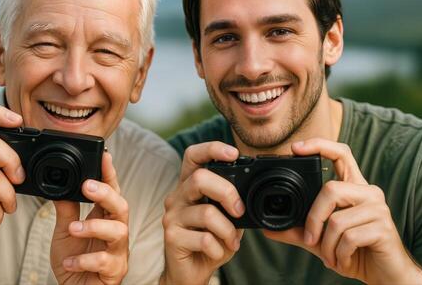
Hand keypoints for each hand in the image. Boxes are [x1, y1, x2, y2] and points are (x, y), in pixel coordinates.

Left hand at [50, 152, 128, 284]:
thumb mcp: (64, 232)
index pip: (111, 191)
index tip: (104, 156)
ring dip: (95, 227)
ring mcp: (118, 252)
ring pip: (119, 232)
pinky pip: (105, 262)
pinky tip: (69, 261)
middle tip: (88, 185)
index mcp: (105, 218)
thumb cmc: (74, 261)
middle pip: (122, 206)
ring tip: (73, 228)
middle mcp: (116, 231)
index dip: (109, 174)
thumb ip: (66, 210)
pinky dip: (84, 260)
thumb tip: (60, 184)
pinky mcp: (114, 272)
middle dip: (107, 194)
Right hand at [161, 142, 243, 284]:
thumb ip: (232, 203)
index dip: (212, 149)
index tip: (234, 153)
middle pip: (199, 179)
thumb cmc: (209, 241)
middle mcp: (177, 196)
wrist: (189, 272)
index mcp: (189, 185)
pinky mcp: (171, 237)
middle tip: (239, 210)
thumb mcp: (226, 218)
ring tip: (232, 241)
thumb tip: (250, 194)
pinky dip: (219, 248)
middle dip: (227, 192)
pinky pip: (204, 239)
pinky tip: (218, 252)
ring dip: (228, 230)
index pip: (193, 155)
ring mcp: (172, 216)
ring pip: (206, 213)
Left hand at [264, 138, 421, 283]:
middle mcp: (368, 192)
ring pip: (337, 219)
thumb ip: (298, 231)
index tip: (296, 148)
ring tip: (332, 256)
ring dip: (327, 245)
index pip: (341, 154)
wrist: (385, 275)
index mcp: (354, 188)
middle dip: (314, 219)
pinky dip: (339, 254)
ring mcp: (378, 209)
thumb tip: (267, 229)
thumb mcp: (321, 240)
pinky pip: (349, 237)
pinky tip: (343, 260)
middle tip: (311, 240)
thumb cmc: (355, 252)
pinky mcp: (384, 228)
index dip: (319, 145)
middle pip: (331, 189)